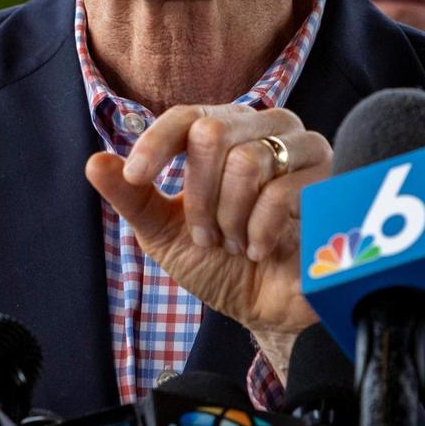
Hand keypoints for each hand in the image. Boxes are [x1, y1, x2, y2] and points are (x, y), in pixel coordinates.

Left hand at [84, 104, 330, 352]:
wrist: (264, 310)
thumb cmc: (217, 263)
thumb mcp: (163, 231)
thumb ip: (132, 196)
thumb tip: (94, 162)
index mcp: (225, 131)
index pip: (186, 115)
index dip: (157, 143)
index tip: (137, 177)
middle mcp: (265, 129)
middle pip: (213, 132)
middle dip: (198, 195)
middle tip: (207, 234)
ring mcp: (302, 151)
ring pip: (248, 161)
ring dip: (229, 217)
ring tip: (236, 242)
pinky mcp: (329, 182)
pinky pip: (281, 193)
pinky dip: (257, 231)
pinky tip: (258, 250)